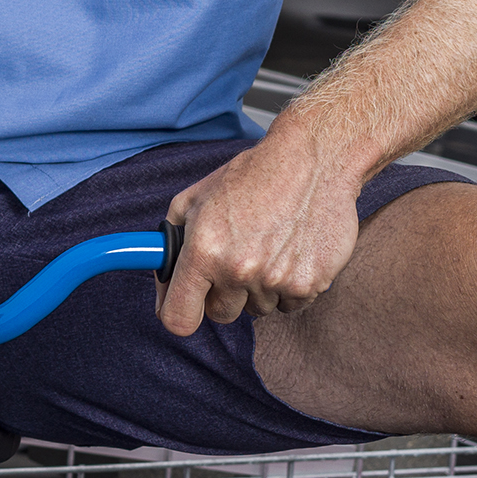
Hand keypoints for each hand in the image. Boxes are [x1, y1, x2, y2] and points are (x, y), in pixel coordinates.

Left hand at [157, 128, 366, 336]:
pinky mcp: (310, 283)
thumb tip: (163, 284)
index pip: (178, 318)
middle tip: (237, 259)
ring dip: (259, 288)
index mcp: (204, 250)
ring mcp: (277, 279)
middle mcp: (238, 270)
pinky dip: (289, 286)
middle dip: (224, 293)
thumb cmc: (252, 175)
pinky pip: (290, 305)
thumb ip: (170, 244)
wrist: (313, 160)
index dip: (179, 315)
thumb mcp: (195, 198)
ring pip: (258, 309)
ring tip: (269, 247)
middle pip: (221, 314)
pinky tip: (292, 252)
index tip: (187, 308)